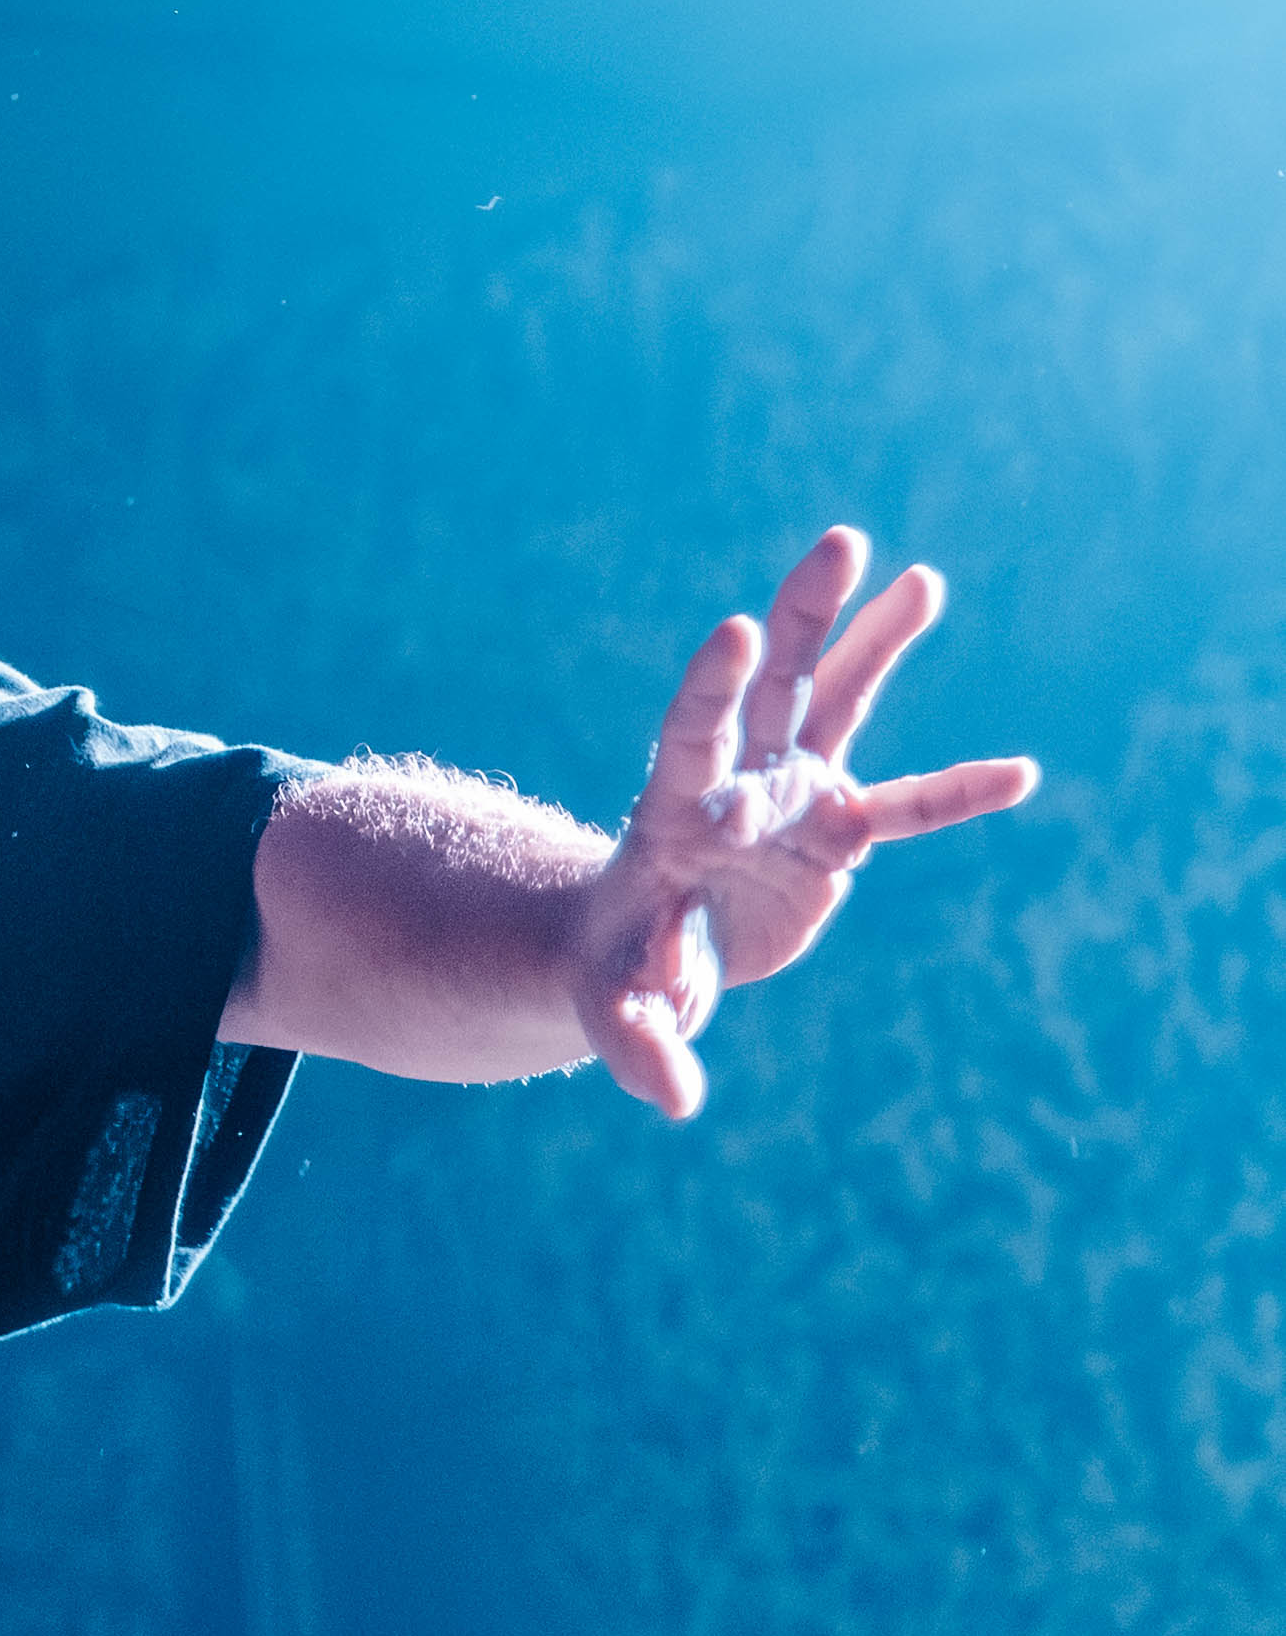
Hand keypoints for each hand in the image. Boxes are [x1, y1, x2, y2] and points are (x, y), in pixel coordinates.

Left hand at [571, 527, 1039, 1117]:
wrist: (642, 959)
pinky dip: (955, 794)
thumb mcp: (616, 1012)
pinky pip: (904, 808)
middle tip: (840, 541)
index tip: (733, 632)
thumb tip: (671, 1095)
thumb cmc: (615, 975)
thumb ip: (641, 1042)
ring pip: (836, 708)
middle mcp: (738, 785)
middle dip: (801, 620)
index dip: (713, 689)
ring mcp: (790, 798)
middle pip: (772, 689)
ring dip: (875, 645)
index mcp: (674, 811)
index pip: (692, 735)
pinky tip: (1020, 772)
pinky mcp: (833, 834)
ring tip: (923, 578)